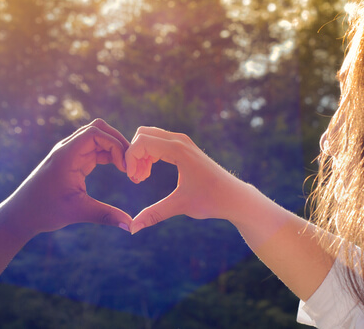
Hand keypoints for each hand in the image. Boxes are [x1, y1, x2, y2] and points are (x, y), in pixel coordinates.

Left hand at [0, 118, 131, 237]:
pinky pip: (94, 149)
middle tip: (132, 162)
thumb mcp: (77, 212)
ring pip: (97, 137)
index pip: (96, 133)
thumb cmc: (44, 211)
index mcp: (66, 155)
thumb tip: (131, 226)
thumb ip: (106, 215)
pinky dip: (108, 155)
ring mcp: (69, 153)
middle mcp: (67, 149)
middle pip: (98, 129)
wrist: (20, 214)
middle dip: (118, 142)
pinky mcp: (72, 161)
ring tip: (127, 166)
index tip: (125, 167)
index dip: (115, 144)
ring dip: (114, 148)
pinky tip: (119, 168)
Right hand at [125, 126, 247, 233]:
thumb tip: (132, 229)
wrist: (233, 196)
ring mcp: (182, 142)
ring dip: (141, 155)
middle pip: (143, 134)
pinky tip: (148, 174)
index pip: (141, 143)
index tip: (134, 180)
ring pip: (149, 137)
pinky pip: (158, 142)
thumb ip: (153, 214)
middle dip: (134, 155)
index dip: (130, 160)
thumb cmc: (211, 200)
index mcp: (178, 150)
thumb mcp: (180, 206)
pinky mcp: (183, 147)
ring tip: (142, 178)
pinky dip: (148, 155)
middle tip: (136, 178)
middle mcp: (179, 140)